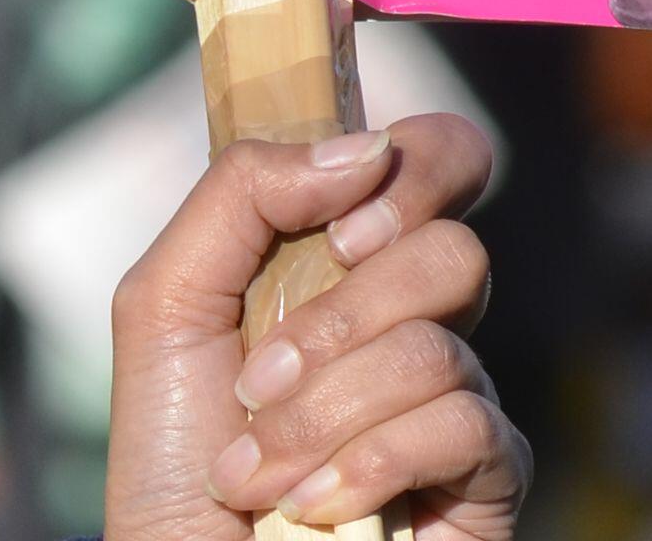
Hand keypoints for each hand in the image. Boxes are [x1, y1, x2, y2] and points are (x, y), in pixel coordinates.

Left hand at [109, 121, 527, 540]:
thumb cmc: (174, 457)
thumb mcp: (165, 301)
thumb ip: (243, 191)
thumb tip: (368, 147)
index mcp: (346, 259)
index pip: (440, 158)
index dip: (413, 171)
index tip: (340, 231)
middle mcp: (413, 318)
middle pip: (452, 251)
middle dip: (342, 318)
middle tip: (263, 375)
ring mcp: (456, 398)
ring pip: (438, 347)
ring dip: (322, 414)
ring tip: (258, 471)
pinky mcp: (487, 479)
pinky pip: (465, 426)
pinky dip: (370, 465)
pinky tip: (314, 505)